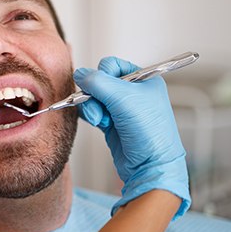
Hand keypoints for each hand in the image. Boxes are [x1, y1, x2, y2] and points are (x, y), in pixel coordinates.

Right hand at [73, 56, 189, 218]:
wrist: (151, 166)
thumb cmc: (148, 132)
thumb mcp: (123, 98)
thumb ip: (97, 82)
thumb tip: (79, 73)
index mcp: (144, 79)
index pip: (112, 65)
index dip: (103, 74)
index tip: (104, 88)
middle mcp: (133, 92)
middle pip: (99, 82)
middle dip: (95, 95)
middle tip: (101, 108)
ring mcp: (121, 108)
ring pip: (93, 97)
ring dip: (92, 108)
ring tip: (101, 121)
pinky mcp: (112, 123)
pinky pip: (93, 111)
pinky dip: (91, 116)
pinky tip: (99, 124)